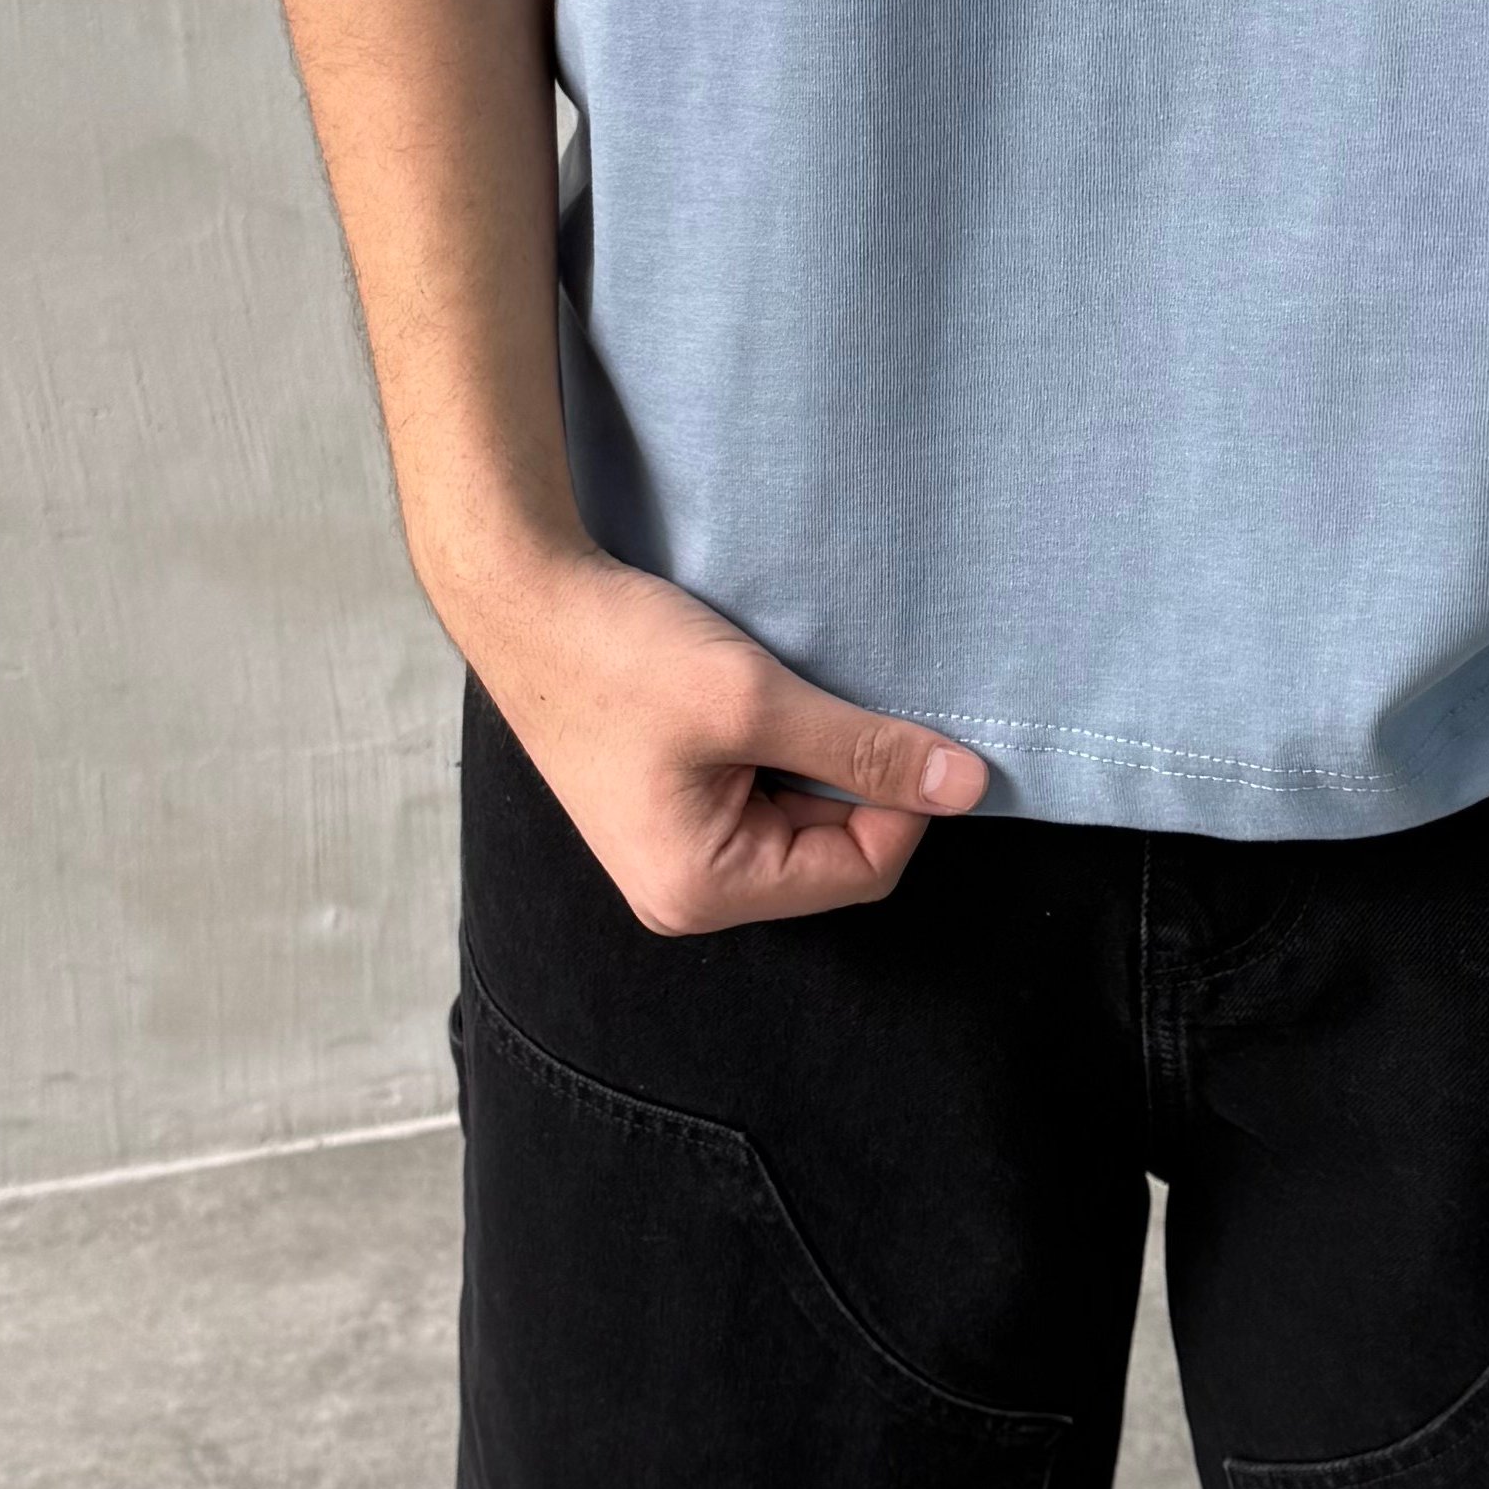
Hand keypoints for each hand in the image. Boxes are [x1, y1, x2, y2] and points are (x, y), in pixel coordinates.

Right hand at [450, 539, 987, 936]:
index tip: (908, 726)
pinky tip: (759, 698)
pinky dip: (781, 748)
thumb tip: (968, 787)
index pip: (862, 870)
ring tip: (785, 693)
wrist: (519, 596)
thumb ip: (864, 749)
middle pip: (832, 852)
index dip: (904, 802)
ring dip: (816, 757)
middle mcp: (686, 892)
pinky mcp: (668, 809)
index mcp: (702, 889)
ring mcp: (674, 852)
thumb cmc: (617, 654)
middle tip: (838, 698)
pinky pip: (760, 795)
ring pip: (801, 818)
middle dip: (853, 778)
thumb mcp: (754, 699)